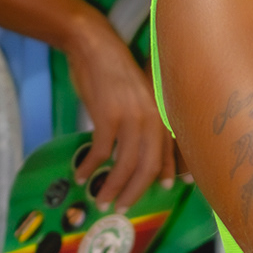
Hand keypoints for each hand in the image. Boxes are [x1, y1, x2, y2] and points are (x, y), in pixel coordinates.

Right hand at [62, 14, 172, 210]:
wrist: (94, 45)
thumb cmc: (114, 70)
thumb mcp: (139, 94)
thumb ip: (146, 118)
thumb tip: (141, 146)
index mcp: (161, 113)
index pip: (170, 150)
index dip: (168, 172)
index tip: (167, 189)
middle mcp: (151, 118)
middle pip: (148, 167)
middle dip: (135, 192)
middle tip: (123, 208)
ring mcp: (130, 118)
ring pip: (125, 165)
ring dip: (112, 187)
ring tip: (101, 200)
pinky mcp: (107, 116)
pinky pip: (101, 152)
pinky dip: (91, 167)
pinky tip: (82, 175)